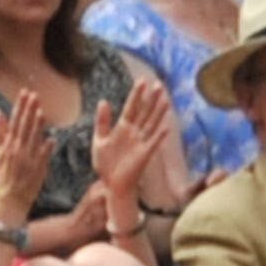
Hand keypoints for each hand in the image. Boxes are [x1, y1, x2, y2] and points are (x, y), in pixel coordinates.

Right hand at [0, 87, 46, 227]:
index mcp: (9, 143)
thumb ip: (0, 131)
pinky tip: (51, 139)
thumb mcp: (0, 151)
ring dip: (37, 125)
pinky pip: (42, 157)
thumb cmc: (6, 173)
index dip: (21, 106)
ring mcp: (28, 159)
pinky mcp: (37, 169)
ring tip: (41, 111)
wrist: (11, 196)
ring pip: (33, 139)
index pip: (15, 120)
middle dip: (29, 110)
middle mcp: (18, 149)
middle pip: (24, 126)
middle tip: (34, 95)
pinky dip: (46, 148)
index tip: (25, 93)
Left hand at [90, 80, 169, 207]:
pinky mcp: (144, 155)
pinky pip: (153, 143)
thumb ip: (102, 121)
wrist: (112, 184)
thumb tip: (104, 101)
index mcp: (122, 128)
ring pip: (152, 124)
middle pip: (145, 112)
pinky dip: (159, 136)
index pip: (132, 107)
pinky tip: (166, 128)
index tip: (142, 81)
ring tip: (166, 99)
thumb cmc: (105, 164)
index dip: (137, 95)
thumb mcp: (99, 139)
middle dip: (151, 98)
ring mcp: (141, 144)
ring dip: (159, 112)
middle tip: (159, 84)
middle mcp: (134, 134)